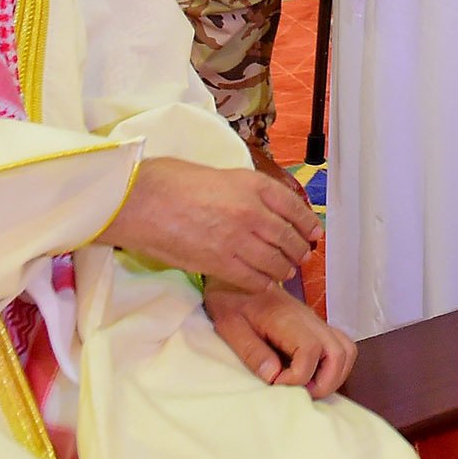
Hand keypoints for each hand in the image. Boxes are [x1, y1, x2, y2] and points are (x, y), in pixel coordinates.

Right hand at [99, 158, 319, 292]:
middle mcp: (252, 211)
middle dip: (299, 250)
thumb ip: (246, 192)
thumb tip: (264, 209)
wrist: (142, 200)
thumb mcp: (221, 175)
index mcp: (253, 184)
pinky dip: (263, 283)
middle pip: (289, 238)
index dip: (308, 223)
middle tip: (302, 256)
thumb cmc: (173, 181)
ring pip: (275, 261)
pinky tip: (264, 283)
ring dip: (284, 269)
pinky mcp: (220, 263)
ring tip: (285, 271)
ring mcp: (238, 239)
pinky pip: (253, 279)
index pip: (294, 207)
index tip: (314, 233)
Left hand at [203, 281, 357, 398]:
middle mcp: (308, 318)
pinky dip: (334, 365)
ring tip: (307, 386)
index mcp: (286, 318)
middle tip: (300, 392)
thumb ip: (252, 352)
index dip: (298, 376)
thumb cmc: (232, 301)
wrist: (241, 272)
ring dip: (334, 376)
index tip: (276, 382)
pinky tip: (311, 374)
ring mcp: (315, 321)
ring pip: (346, 350)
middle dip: (325, 383)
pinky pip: (340, 345)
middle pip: (339, 352)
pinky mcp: (315, 325)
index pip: (310, 350)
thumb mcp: (230, 327)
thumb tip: (273, 376)